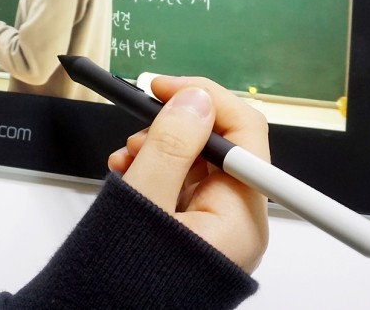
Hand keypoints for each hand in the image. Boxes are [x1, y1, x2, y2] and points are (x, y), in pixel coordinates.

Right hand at [108, 77, 269, 272]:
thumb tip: (195, 99)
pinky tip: (128, 172)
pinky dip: (155, 170)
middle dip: (175, 129)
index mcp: (241, 218)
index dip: (205, 99)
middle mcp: (238, 223)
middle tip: (136, 133)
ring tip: (125, 160)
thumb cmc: (125, 282)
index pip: (245, 132)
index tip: (163, 87)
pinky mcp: (196, 233)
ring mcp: (217, 229)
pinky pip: (184, 185)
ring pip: (198, 163)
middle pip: (221, 146)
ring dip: (159, 149)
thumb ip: (171, 145)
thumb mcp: (143, 201)